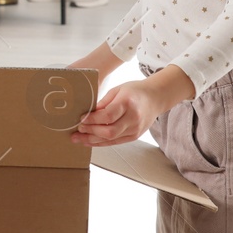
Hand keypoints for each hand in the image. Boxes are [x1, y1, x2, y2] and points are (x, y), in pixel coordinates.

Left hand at [70, 65, 193, 146]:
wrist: (155, 98)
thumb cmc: (135, 91)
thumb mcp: (117, 90)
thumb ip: (103, 102)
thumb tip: (87, 113)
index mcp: (128, 103)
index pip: (108, 115)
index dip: (92, 120)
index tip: (80, 119)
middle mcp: (133, 118)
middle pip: (109, 131)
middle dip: (90, 132)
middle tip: (76, 130)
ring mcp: (135, 129)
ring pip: (111, 139)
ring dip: (92, 140)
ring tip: (77, 139)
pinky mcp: (134, 136)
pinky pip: (115, 142)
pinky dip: (101, 143)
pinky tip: (89, 141)